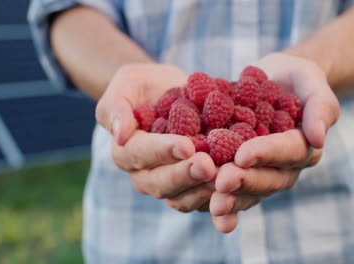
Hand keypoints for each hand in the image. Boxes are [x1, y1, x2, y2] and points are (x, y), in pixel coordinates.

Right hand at [96, 64, 216, 210]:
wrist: (171, 93)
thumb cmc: (145, 85)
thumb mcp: (127, 82)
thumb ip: (116, 106)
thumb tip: (120, 134)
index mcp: (125, 149)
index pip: (140, 153)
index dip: (162, 151)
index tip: (186, 145)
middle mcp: (144, 173)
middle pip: (160, 183)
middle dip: (185, 175)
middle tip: (208, 166)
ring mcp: (168, 184)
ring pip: (181, 198)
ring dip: (202, 191)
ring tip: (226, 178)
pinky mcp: (191, 188)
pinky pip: (202, 200)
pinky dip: (219, 200)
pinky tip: (237, 191)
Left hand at [209, 53, 340, 232]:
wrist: (274, 81)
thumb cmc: (296, 78)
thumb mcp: (310, 80)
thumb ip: (320, 106)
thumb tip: (318, 139)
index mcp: (304, 144)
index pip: (289, 151)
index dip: (266, 153)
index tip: (242, 155)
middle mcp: (286, 165)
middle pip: (269, 179)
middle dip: (245, 181)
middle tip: (222, 182)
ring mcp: (264, 172)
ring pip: (251, 191)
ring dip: (232, 198)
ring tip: (213, 204)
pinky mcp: (243, 173)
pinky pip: (234, 190)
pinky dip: (220, 200)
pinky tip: (205, 208)